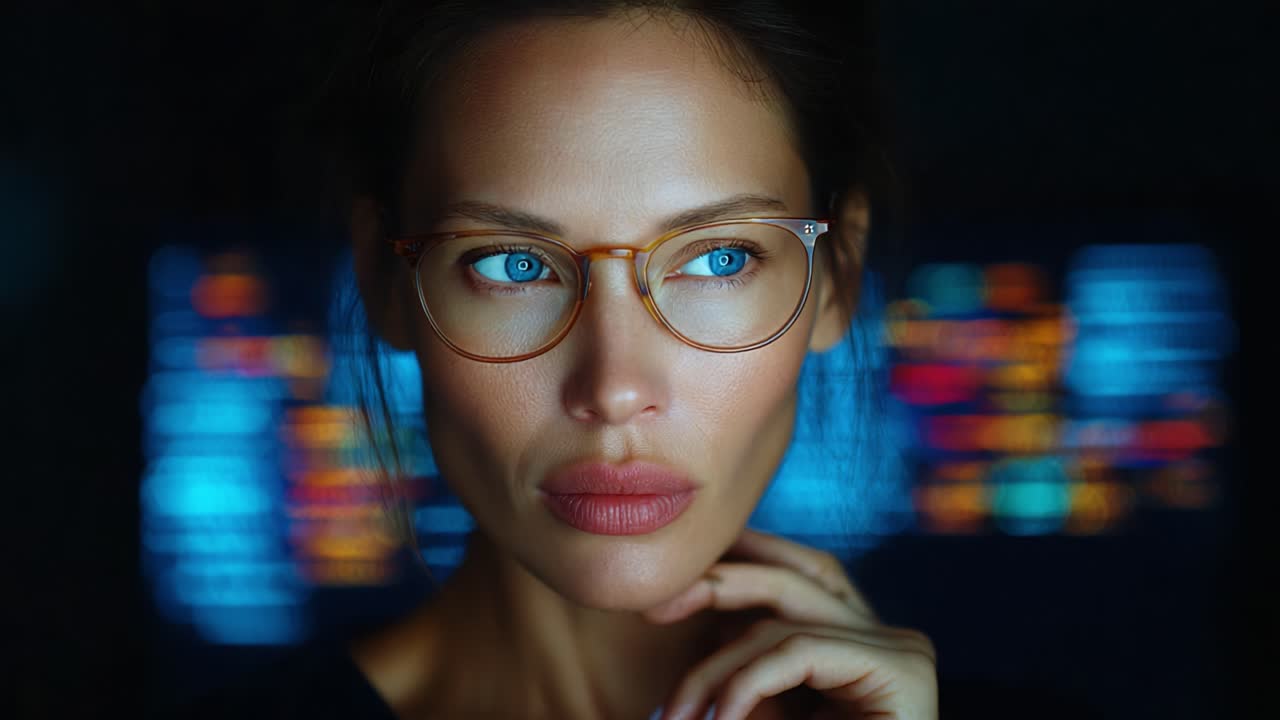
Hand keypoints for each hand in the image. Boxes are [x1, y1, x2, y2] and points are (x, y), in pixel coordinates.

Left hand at [644, 528, 937, 719]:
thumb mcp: (760, 711)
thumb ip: (736, 672)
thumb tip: (667, 608)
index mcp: (857, 638)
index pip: (789, 582)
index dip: (731, 574)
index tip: (663, 596)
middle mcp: (887, 633)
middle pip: (790, 581)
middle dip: (718, 585)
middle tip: (654, 610)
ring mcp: (901, 647)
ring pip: (781, 624)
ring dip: (715, 669)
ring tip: (677, 715)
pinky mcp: (903, 668)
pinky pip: (799, 653)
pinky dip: (746, 684)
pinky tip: (720, 719)